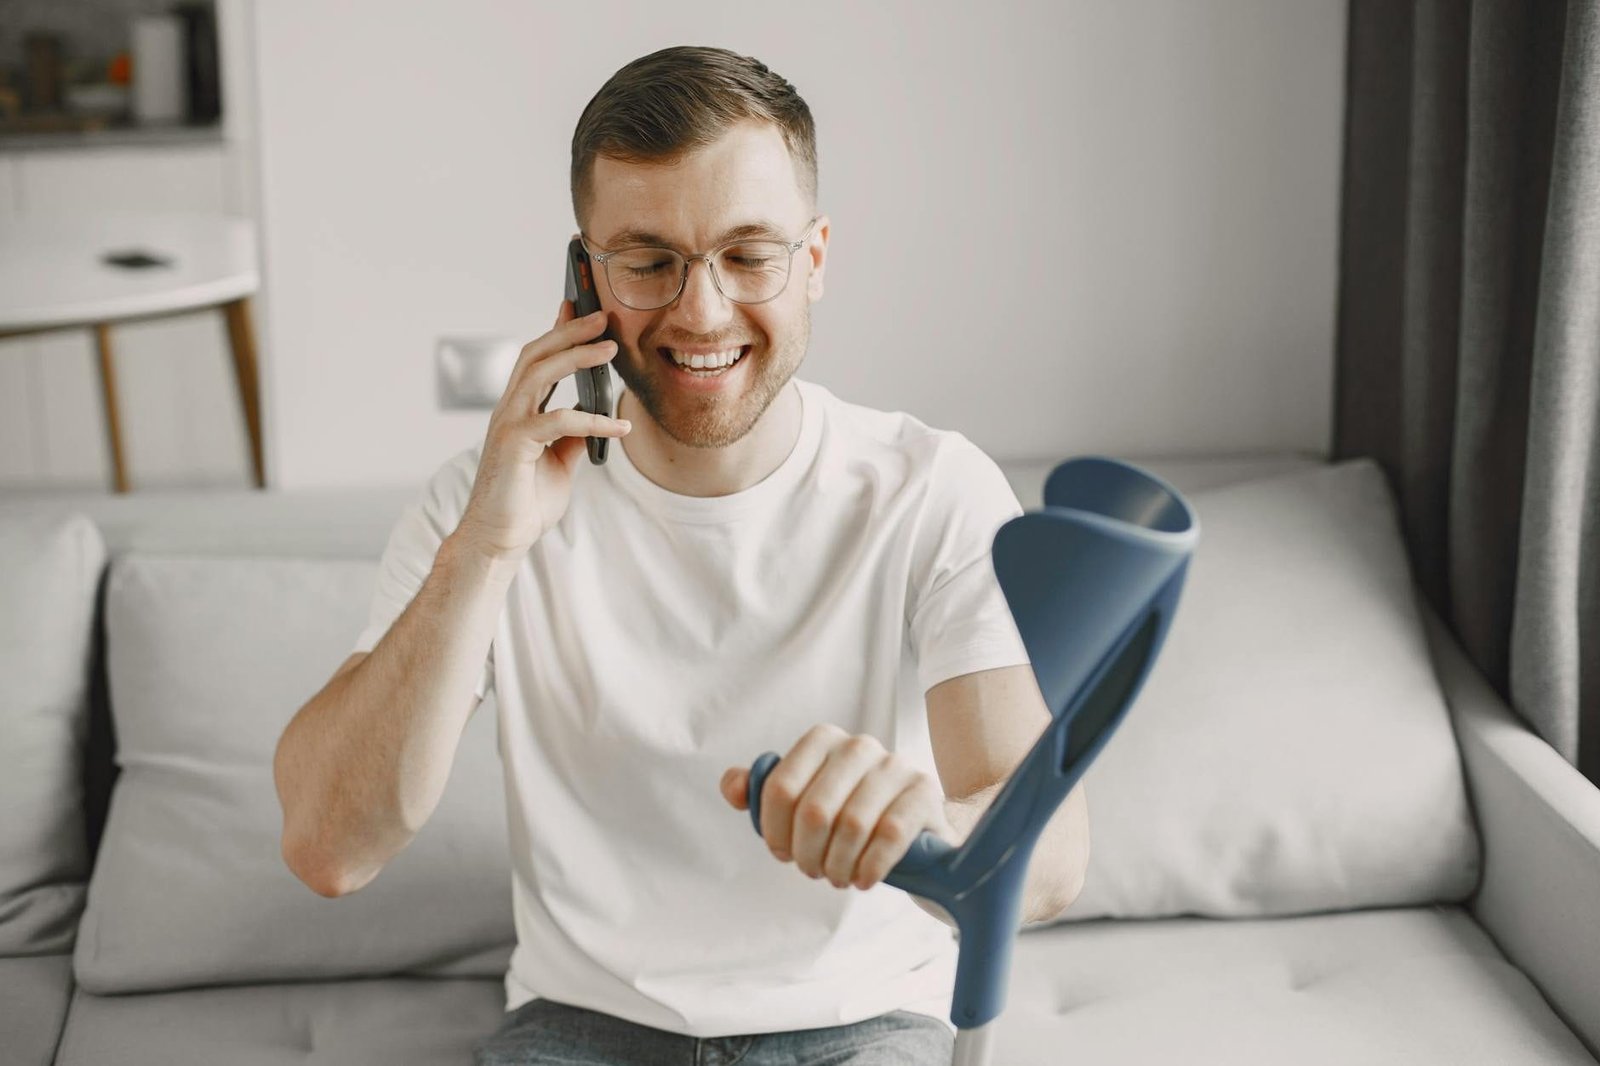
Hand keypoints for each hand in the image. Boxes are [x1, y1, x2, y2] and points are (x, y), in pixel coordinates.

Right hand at [453, 298, 630, 564]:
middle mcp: (509, 410)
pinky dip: (592, 420)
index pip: (537, 360)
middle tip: (602, 315)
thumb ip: (573, 438)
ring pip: (540, 374)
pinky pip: (558, 421)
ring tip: (611, 348)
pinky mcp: (514, 445)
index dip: (557, 332)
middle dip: (569, 331)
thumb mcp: (560, 463)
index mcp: (518, 411)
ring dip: (577, 356)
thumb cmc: (525, 502)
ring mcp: (508, 425)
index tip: (579, 307)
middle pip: (536, 354)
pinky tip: (620, 428)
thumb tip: (596, 418)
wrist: (500, 539)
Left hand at [719, 723, 958, 891]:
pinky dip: (869, 866)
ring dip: (837, 865)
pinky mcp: (923, 792)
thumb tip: (734, 787)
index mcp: (822, 740)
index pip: (780, 788)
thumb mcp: (802, 801)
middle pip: (814, 810)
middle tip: (812, 871)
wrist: (912, 831)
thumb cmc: (848, 814)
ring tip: (837, 877)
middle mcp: (858, 745)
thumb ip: (761, 792)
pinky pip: (889, 834)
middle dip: (806, 853)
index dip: (774, 832)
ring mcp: (895, 766)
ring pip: (851, 824)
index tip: (782, 853)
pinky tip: (863, 878)